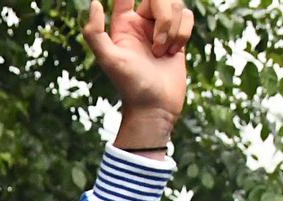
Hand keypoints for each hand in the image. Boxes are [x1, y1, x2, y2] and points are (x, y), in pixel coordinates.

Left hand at [87, 0, 194, 149]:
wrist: (154, 107)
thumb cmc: (130, 85)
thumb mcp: (108, 59)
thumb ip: (95, 33)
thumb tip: (95, 3)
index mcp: (123, 25)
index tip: (139, 2)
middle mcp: (141, 23)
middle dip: (164, 16)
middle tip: (157, 45)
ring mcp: (161, 29)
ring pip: (176, 5)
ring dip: (173, 30)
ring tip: (162, 53)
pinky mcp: (178, 36)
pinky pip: (187, 16)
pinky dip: (183, 33)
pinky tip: (174, 52)